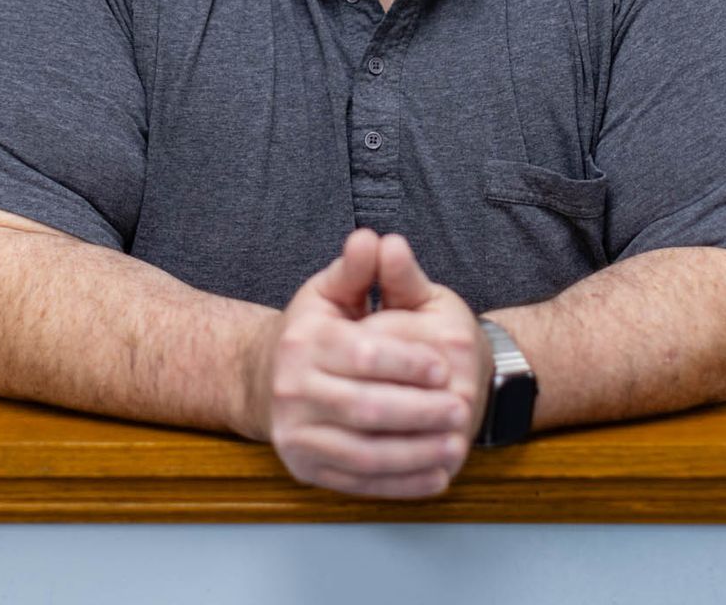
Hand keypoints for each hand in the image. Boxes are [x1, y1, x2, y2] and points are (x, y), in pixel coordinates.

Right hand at [248, 228, 472, 498]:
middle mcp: (292, 391)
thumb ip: (359, 270)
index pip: (364, 356)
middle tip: (460, 411)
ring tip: (455, 445)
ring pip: (364, 453)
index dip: (408, 364)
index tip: (444, 369)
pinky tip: (434, 476)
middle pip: (366, 409)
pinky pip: (358, 483)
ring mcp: (295, 435)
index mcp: (304, 343)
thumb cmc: (312, 333)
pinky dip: (400, 485)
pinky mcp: (304, 468)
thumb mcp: (330, 293)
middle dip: (420, 412)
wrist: (264, 381)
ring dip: (415, 454)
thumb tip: (375, 239)